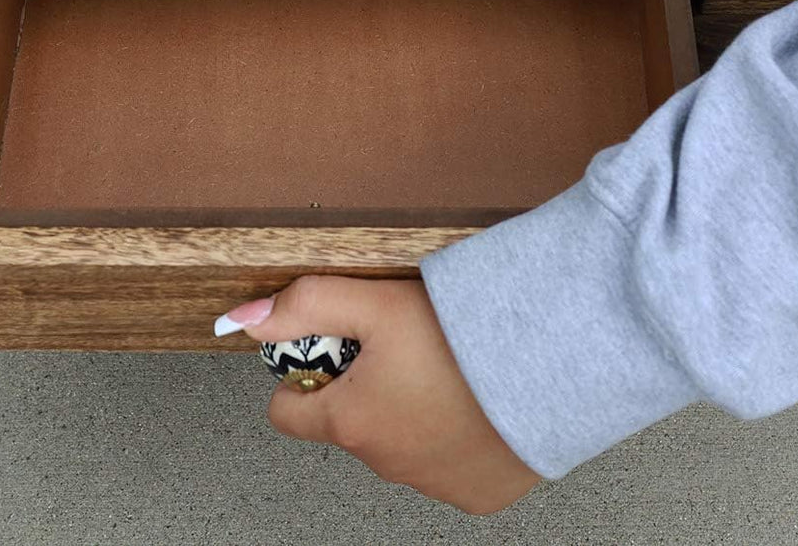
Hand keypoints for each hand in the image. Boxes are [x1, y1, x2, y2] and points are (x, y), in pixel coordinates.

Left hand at [233, 276, 539, 514]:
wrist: (552, 364)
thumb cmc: (466, 338)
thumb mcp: (375, 303)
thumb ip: (307, 305)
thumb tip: (245, 318)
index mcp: (352, 422)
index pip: (287, 411)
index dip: (305, 373)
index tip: (338, 346)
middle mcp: (386, 464)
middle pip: (349, 423)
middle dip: (365, 387)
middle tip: (404, 346)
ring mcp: (434, 486)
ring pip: (400, 444)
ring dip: (411, 410)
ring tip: (448, 367)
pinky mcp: (479, 494)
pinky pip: (450, 464)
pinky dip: (455, 435)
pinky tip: (477, 400)